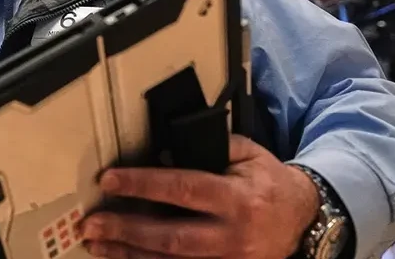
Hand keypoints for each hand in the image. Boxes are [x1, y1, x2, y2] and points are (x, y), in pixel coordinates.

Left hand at [80, 135, 319, 258]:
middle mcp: (231, 235)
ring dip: (128, 254)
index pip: (182, 189)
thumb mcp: (247, 154)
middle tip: (91, 224)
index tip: (109, 180)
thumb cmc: (268, 181)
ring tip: (94, 243)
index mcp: (237, 199)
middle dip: (126, 231)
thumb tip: (164, 148)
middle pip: (171, 237)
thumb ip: (211, 148)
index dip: (143, 185)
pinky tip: (121, 258)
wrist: (304, 219)